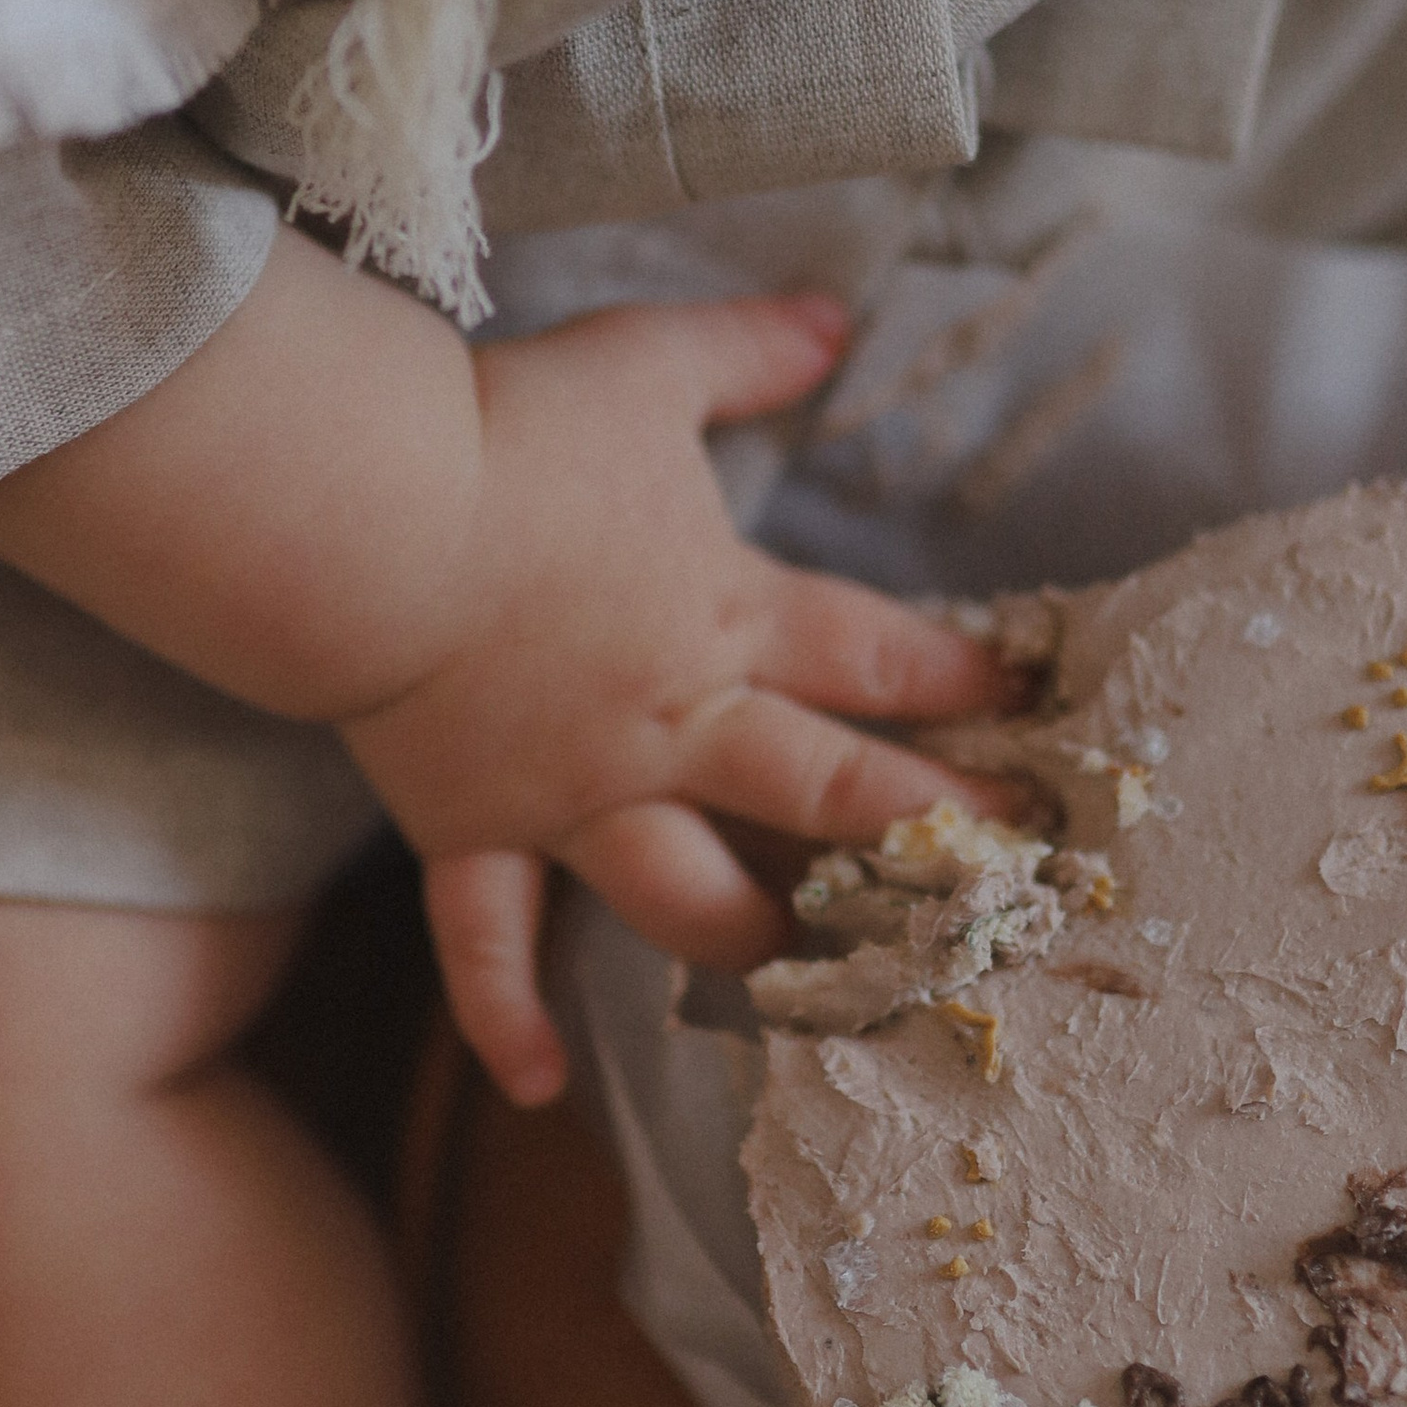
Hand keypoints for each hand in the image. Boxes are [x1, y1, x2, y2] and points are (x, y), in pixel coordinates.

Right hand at [338, 292, 1006, 1108]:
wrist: (370, 522)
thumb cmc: (509, 435)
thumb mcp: (646, 364)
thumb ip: (748, 350)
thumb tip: (835, 317)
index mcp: (727, 615)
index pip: (880, 661)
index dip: (965, 684)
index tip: (1036, 712)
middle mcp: (672, 729)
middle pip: (831, 798)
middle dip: (933, 836)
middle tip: (1009, 873)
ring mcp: (576, 797)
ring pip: (691, 899)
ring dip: (760, 941)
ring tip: (812, 974)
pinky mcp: (475, 832)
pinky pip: (491, 946)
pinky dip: (510, 1019)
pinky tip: (541, 1089)